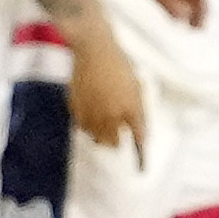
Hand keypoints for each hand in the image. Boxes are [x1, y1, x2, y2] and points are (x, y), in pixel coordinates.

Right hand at [52, 29, 149, 155]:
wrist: (94, 50)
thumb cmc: (119, 66)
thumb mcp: (137, 87)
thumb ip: (138, 113)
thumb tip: (140, 135)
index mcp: (131, 106)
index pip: (138, 136)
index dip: (141, 153)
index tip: (142, 167)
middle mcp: (111, 113)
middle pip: (114, 143)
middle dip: (117, 142)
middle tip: (118, 138)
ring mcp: (92, 112)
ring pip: (97, 138)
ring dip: (102, 136)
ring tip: (104, 125)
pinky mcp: (76, 108)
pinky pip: (83, 127)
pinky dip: (88, 126)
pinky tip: (91, 114)